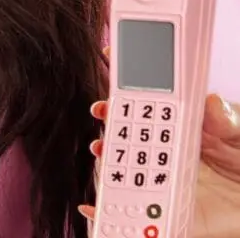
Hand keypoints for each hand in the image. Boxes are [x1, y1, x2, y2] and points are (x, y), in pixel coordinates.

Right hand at [83, 94, 239, 235]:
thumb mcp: (236, 128)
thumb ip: (224, 118)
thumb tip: (213, 103)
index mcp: (176, 130)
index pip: (139, 117)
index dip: (118, 111)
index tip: (104, 108)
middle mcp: (166, 158)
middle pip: (128, 151)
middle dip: (108, 146)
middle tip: (100, 145)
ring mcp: (171, 187)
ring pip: (132, 185)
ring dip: (112, 182)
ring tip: (106, 178)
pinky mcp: (181, 217)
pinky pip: (151, 223)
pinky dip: (125, 223)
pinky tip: (105, 214)